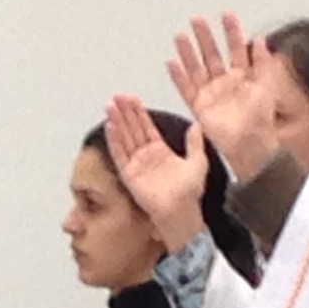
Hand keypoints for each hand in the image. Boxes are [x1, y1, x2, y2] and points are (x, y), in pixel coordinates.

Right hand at [105, 95, 206, 250]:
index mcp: (160, 151)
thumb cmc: (190, 191)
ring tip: (110, 106)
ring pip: (124, 139)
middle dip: (125, 112)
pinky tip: (110, 127)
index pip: (145, 127)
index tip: (131, 98)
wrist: (181, 211)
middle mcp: (145, 156)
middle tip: (118, 96)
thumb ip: (195, 143)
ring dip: (117, 122)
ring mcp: (135, 165)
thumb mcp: (198, 161)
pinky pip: (120, 155)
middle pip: (132, 129)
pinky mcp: (129, 175)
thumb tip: (197, 125)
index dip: (139, 112)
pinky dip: (114, 141)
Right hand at [167, 12, 277, 180]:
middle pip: (212, 55)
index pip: (236, 48)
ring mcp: (211, 93)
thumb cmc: (261, 120)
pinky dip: (178, 77)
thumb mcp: (267, 86)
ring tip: (180, 36)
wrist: (250, 144)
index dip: (232, 32)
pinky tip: (172, 64)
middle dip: (205, 37)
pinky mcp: (199, 106)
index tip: (226, 15)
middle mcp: (225, 82)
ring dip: (188, 52)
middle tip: (197, 20)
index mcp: (243, 76)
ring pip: (197, 68)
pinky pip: (186, 89)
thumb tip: (260, 40)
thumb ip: (263, 63)